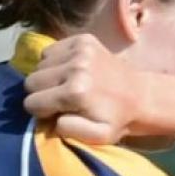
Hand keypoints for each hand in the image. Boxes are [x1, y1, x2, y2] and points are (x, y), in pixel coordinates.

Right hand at [23, 34, 151, 144]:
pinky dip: (56, 60)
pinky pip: (51, 49)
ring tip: (68, 83)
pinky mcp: (84, 39)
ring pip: (39, 64)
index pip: (31, 102)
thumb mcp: (97, 136)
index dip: (42, 111)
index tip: (57, 112)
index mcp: (75, 92)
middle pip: (32, 81)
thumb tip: (51, 117)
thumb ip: (69, 130)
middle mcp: (76, 67)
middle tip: (61, 98)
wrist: (143, 96)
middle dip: (42, 92)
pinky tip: (72, 69)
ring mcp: (80, 50)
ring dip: (49, 75)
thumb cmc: (118, 120)